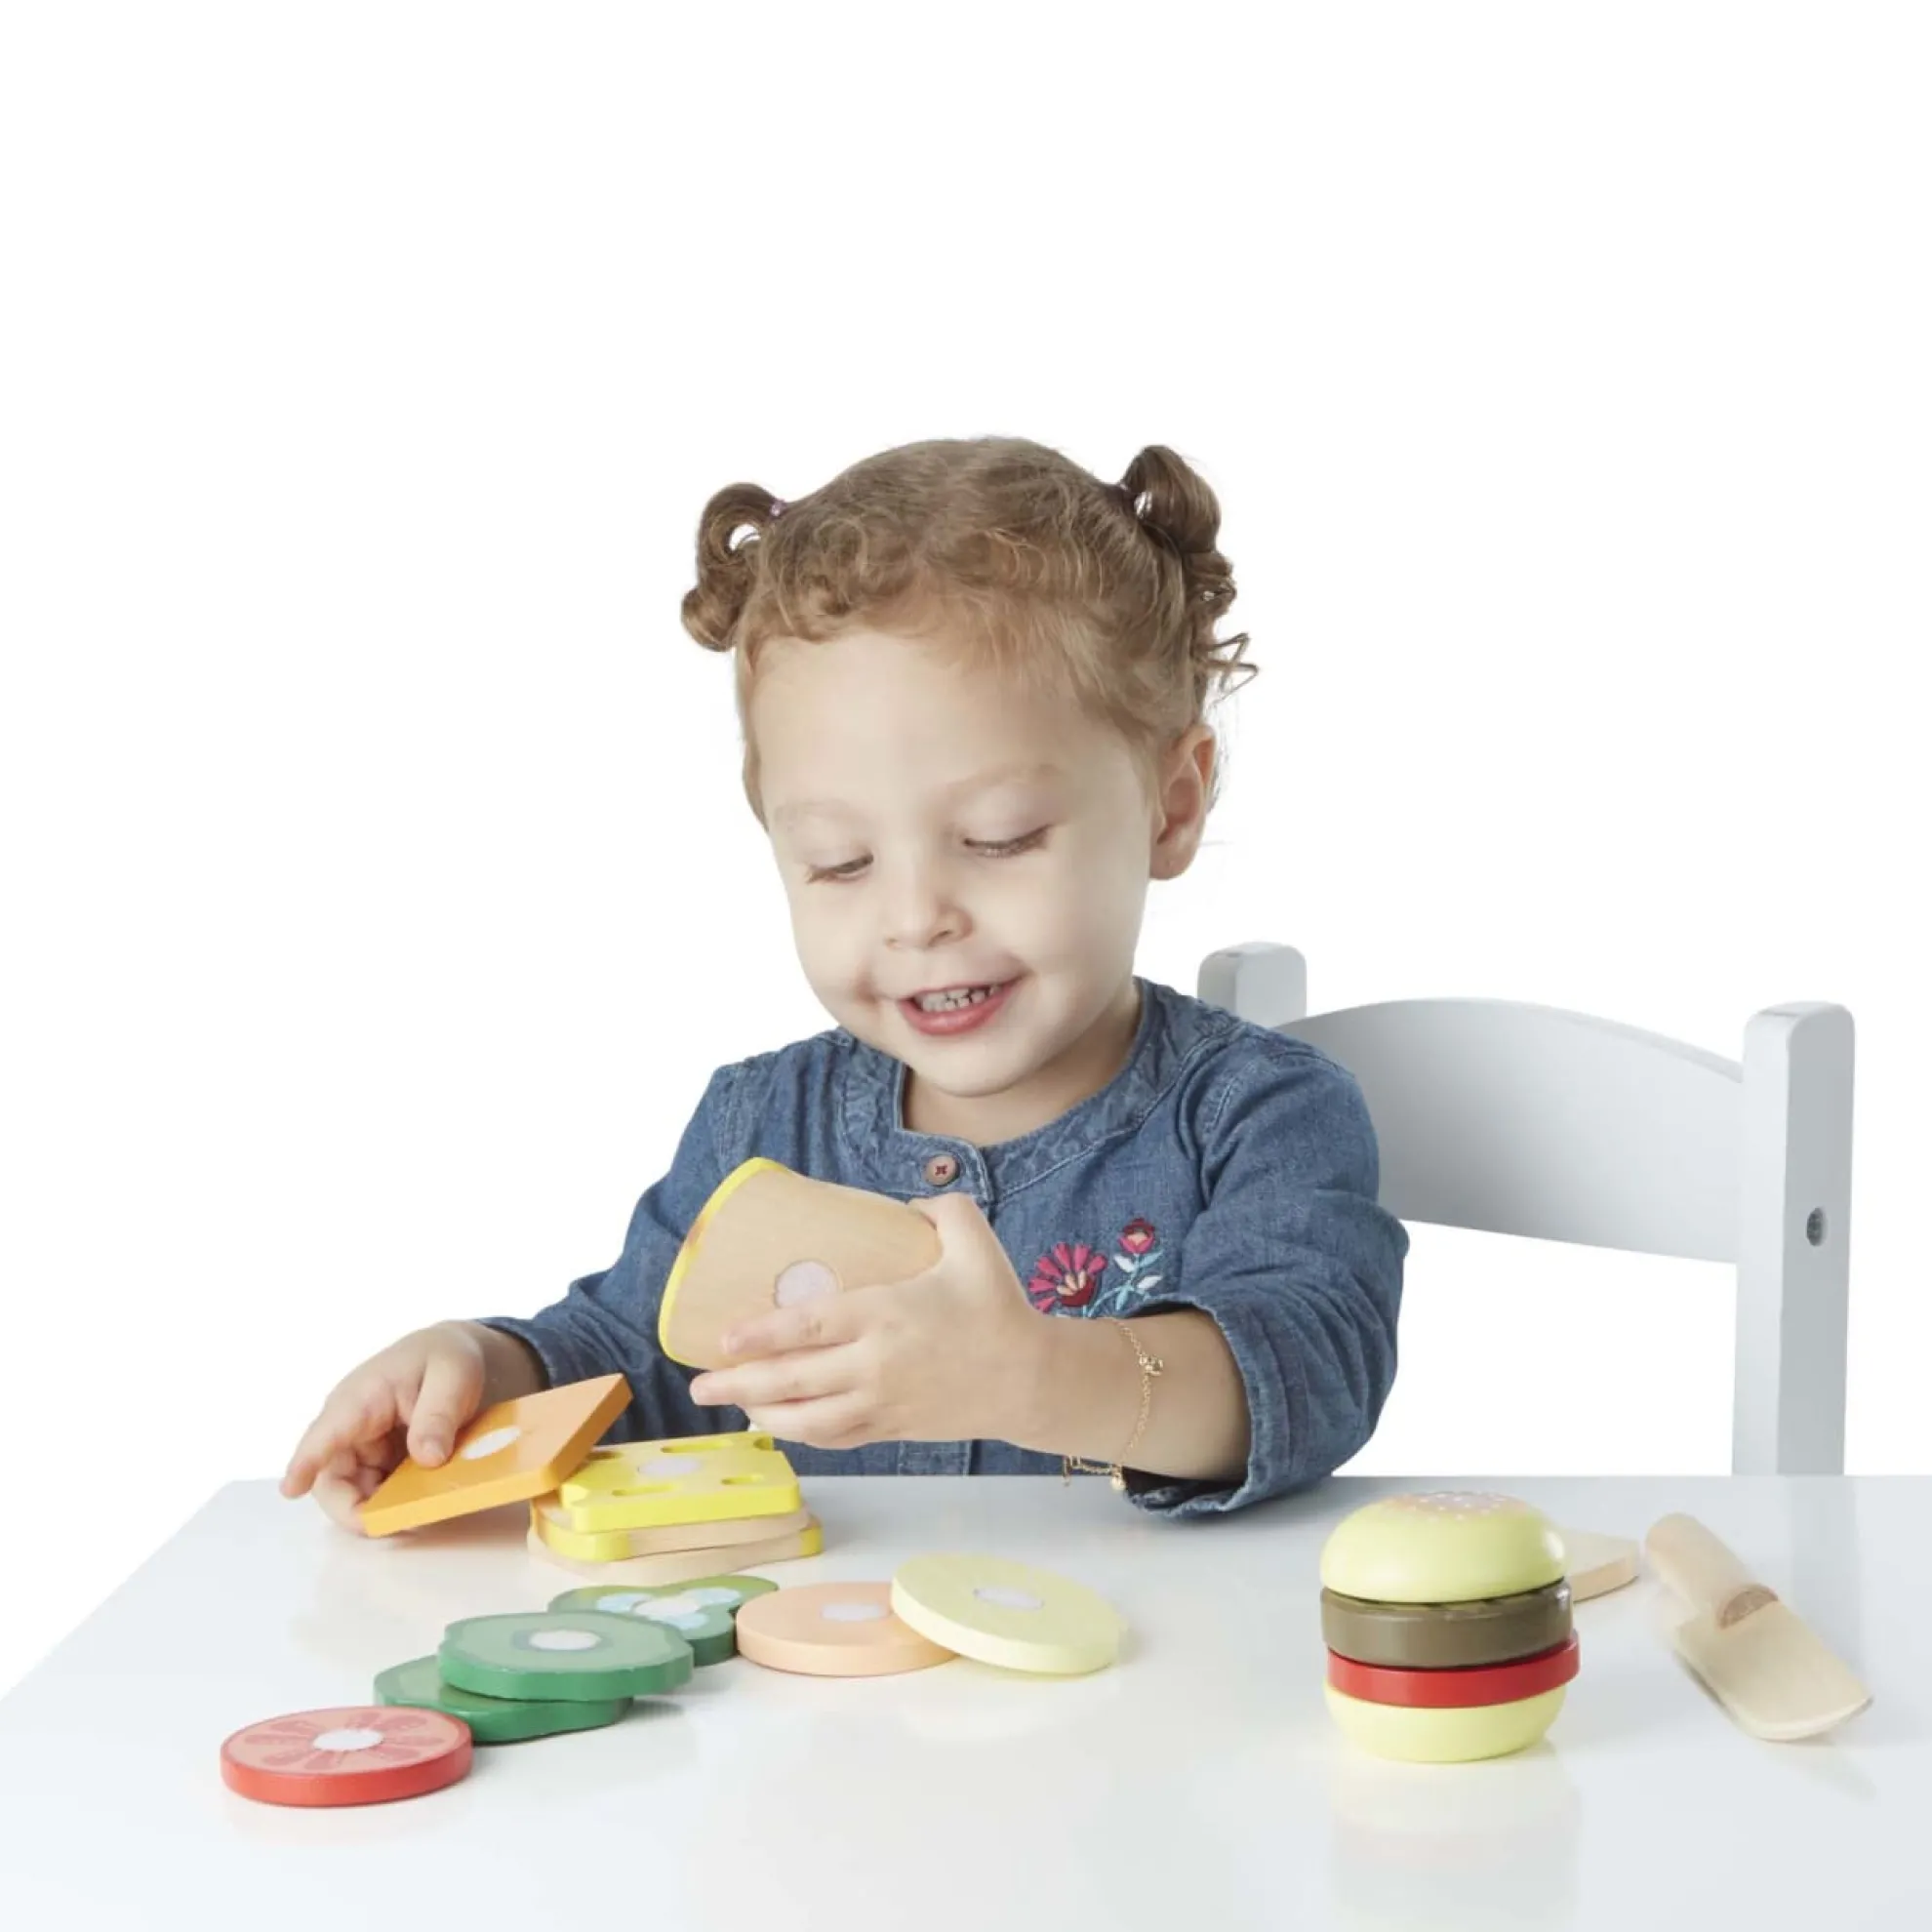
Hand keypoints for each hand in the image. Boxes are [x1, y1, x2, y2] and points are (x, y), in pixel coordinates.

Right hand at [279, 1322, 489, 1532]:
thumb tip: (428, 1458)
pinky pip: (377, 1493)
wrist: (454, 1353)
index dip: (306, 1462)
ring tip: (416, 1516)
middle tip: (390, 1523)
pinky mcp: (377, 1463)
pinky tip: (423, 1505)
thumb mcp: (454, 1376)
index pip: (326, 1431)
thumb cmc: (445, 1358)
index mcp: (361, 1397)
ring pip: (353, 1492)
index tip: (291, 1489)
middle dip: (353, 1508)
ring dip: (379, 1509)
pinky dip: (395, 1504)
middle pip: (331, 1478)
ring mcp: (361, 1448)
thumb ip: (439, 1415)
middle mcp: (350, 1427)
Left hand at [686, 1192, 1050, 1450]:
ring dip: (764, 1414)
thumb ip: (940, 1208)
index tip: (723, 1337)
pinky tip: (782, 1424)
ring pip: (809, 1419)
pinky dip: (804, 1433)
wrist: (1032, 1378)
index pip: (808, 1328)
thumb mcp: (974, 1240)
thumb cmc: (1000, 1307)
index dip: (760, 1334)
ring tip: (733, 1406)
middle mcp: (876, 1364)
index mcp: (886, 1315)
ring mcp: (883, 1403)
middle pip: (794, 1380)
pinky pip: (837, 1437)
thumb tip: (905, 1201)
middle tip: (699, 1384)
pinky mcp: (894, 1427)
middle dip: (740, 1384)